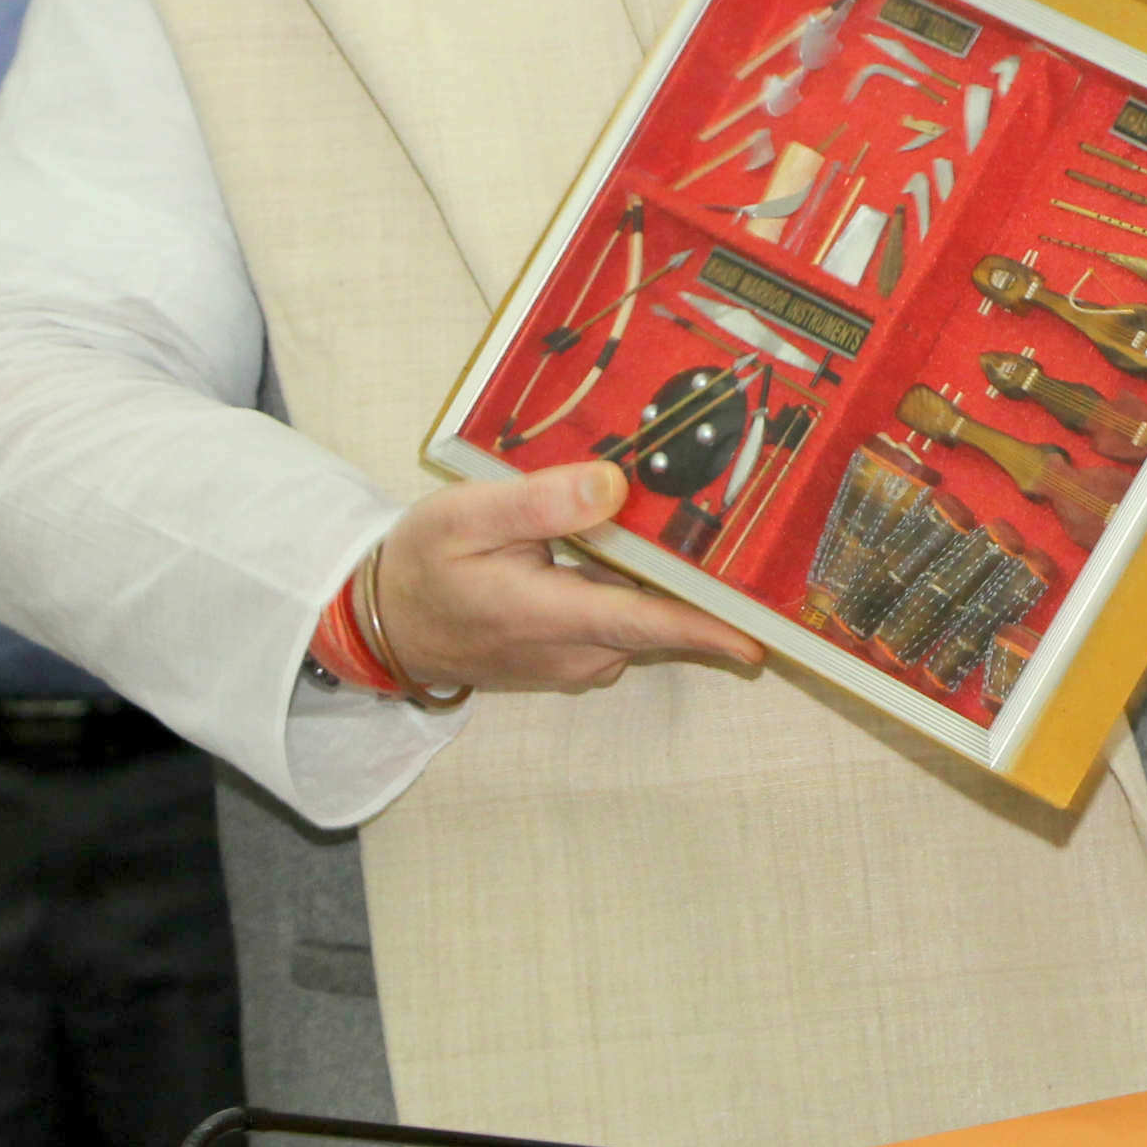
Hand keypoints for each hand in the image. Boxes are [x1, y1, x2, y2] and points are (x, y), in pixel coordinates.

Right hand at [371, 461, 765, 695]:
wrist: (384, 624)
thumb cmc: (423, 565)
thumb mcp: (467, 516)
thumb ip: (541, 504)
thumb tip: (613, 486)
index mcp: (551, 615)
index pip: (648, 623)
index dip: (709, 628)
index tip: (763, 634)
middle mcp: (576, 650)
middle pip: (661, 616)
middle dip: (703, 582)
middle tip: (744, 529)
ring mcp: (577, 660)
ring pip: (644, 618)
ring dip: (668, 582)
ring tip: (698, 526)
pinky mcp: (574, 657)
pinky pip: (624, 623)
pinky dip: (638, 591)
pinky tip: (637, 549)